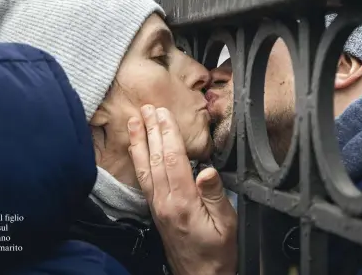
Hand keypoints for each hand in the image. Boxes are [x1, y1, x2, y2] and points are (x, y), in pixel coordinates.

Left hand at [127, 105, 236, 274]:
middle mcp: (165, 201)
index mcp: (183, 202)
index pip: (173, 159)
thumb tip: (208, 171)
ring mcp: (157, 205)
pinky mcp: (156, 209)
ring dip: (140, 142)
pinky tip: (137, 149)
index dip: (167, 134)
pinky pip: (144, 179)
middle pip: (155, 159)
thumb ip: (216, 196)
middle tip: (147, 107)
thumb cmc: (216, 253)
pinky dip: (138, 160)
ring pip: (145, 167)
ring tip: (135, 121)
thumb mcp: (227, 225)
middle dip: (151, 130)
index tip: (163, 113)